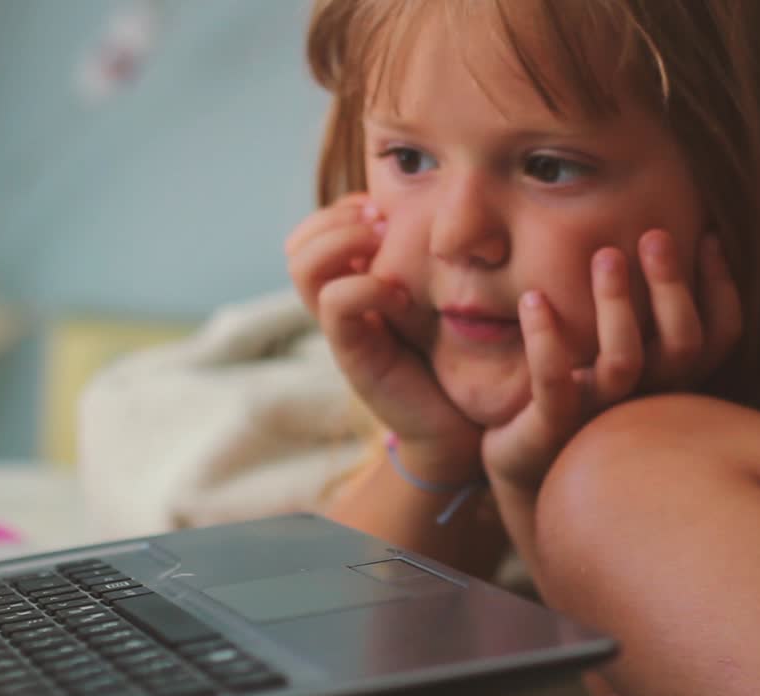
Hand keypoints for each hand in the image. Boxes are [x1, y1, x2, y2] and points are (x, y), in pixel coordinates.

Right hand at [285, 194, 482, 475]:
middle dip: (338, 218)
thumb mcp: (443, 293)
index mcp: (355, 283)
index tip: (387, 208)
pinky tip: (402, 296)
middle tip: (383, 222)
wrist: (462, 424)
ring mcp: (341, 329)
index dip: (344, 207)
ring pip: (303, 267)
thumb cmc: (459, 356)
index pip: (317, 229)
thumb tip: (438, 205)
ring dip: (342, 241)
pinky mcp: (353, 354)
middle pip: (298, 243)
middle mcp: (339, 304)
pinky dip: (365, 287)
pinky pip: (336, 304)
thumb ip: (428, 255)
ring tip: (383, 245)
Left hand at [482, 229, 742, 488]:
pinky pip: (553, 384)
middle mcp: (644, 398)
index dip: (720, 288)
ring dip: (616, 305)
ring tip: (604, 255)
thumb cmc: (576, 389)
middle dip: (671, 286)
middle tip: (653, 234)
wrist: (525, 461)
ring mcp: (599, 416)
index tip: (705, 235)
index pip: (718, 335)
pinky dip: (545, 340)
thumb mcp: (614, 344)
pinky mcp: (551, 427)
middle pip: (682, 346)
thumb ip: (642, 303)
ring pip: (623, 363)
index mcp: (668, 378)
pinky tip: (532, 299)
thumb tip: (660, 229)